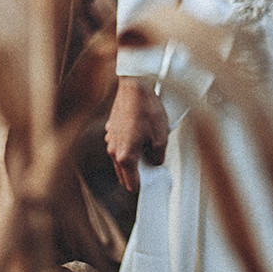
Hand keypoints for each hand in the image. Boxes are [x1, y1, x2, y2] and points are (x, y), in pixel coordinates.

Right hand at [105, 76, 169, 191]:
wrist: (135, 85)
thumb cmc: (146, 108)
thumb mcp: (161, 138)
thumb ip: (157, 158)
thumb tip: (154, 162)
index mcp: (125, 156)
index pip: (131, 185)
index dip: (143, 186)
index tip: (151, 183)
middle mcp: (113, 150)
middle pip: (124, 175)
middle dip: (137, 174)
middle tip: (151, 165)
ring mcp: (110, 139)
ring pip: (121, 159)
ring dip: (132, 159)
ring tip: (147, 145)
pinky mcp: (111, 129)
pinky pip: (119, 144)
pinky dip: (128, 145)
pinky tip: (140, 133)